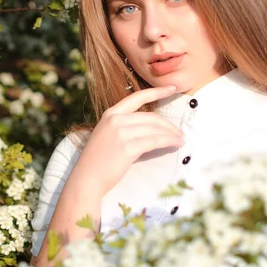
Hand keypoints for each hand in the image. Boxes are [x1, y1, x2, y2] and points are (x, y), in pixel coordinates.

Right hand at [68, 85, 184, 197]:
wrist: (86, 179)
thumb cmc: (98, 160)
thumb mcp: (107, 135)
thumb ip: (124, 126)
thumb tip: (151, 127)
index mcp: (110, 114)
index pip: (137, 97)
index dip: (157, 91)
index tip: (172, 88)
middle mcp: (115, 119)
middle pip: (151, 117)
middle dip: (168, 125)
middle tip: (179, 133)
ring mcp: (121, 133)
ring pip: (155, 129)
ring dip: (172, 134)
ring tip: (180, 140)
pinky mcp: (127, 147)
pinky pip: (155, 141)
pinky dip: (169, 141)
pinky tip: (176, 144)